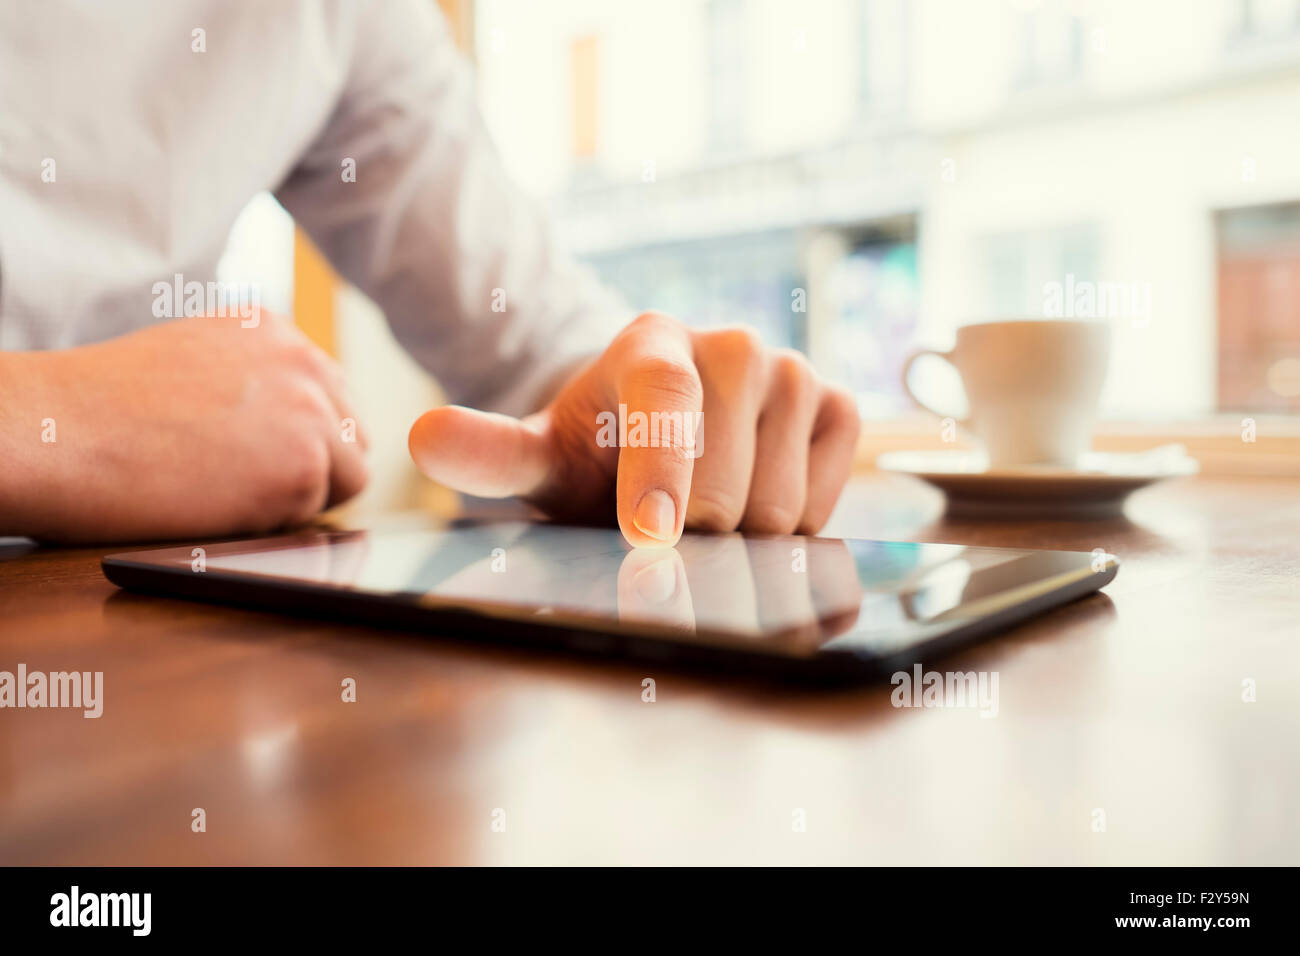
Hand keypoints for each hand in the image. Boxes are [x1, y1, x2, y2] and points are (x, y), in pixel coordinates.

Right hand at [1, 313, 367, 541]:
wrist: (58, 433)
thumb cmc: (102, 409)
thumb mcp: (194, 362)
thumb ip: (257, 381)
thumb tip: (309, 425)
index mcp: (275, 332)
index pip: (334, 396)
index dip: (309, 438)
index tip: (273, 459)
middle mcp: (303, 364)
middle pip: (352, 437)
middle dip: (316, 468)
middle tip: (250, 486)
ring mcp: (309, 414)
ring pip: (346, 478)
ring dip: (299, 497)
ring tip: (227, 492)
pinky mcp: (302, 468)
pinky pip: (314, 514)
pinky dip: (274, 521)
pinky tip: (218, 504)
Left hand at [408, 312, 859, 546]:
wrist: (664, 425)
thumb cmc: (598, 448)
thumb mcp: (540, 455)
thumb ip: (488, 451)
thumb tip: (420, 437)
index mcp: (651, 343)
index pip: (665, 402)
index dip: (658, 474)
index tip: (648, 537)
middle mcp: (731, 345)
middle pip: (725, 489)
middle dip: (690, 534)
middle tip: (661, 522)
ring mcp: (792, 370)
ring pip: (778, 507)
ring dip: (738, 537)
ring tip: (705, 506)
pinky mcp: (838, 404)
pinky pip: (823, 501)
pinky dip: (789, 523)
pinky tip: (752, 495)